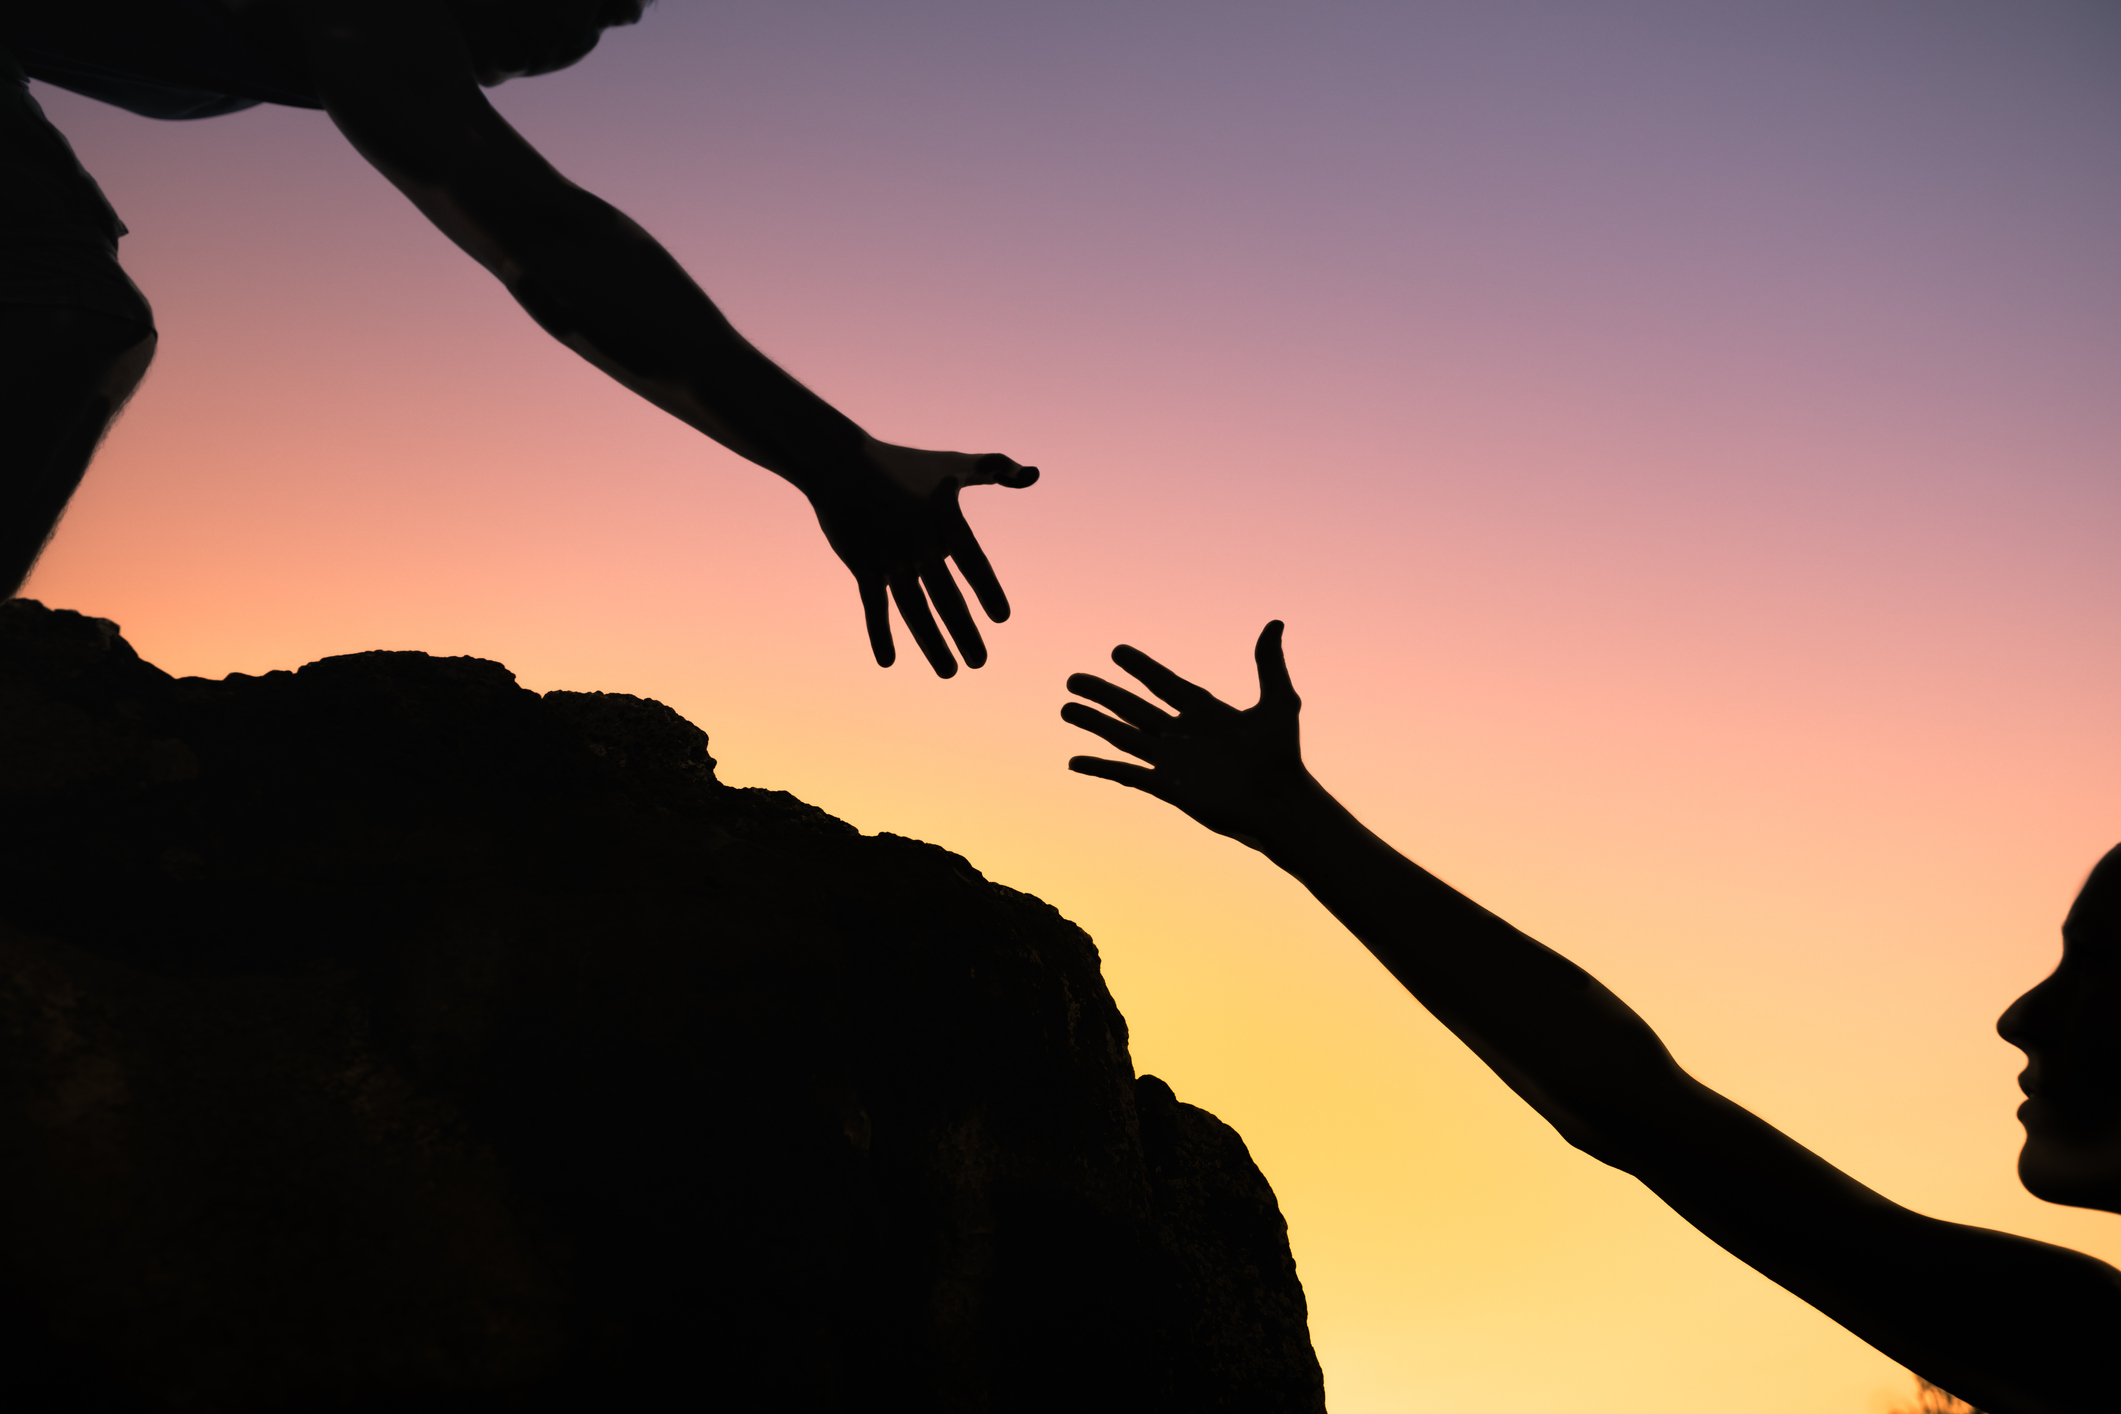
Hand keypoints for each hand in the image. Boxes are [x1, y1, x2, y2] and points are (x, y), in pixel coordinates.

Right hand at [809, 440, 1037, 676]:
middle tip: (980, 663)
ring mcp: (889, 556)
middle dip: (964, 632)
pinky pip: (873, 605)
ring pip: (914, 608)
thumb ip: (995, 468)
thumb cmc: (902, 464)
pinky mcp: (862, 564)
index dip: (987, 589)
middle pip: (946, 596)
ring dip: (931, 643)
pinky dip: (879, 633)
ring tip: (950, 673)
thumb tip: (1034, 475)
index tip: (1002, 618)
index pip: (973, 561)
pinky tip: (887, 662)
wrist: (841, 462)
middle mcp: (919, 542)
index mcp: (944, 521)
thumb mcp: (952, 464)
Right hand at [1062, 621, 1312, 849]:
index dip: (1141, 668)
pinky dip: (1099, 767)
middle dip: (1102, 693)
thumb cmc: (1283, 757)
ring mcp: (1172, 762)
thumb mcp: (1280, 703)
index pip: (1163, 684)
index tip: (1117, 651)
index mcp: (1205, 711)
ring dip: (1093, 723)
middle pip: (1132, 708)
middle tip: (1072, 679)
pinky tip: (1074, 762)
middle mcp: (1182, 734)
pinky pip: (1126, 775)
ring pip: (1122, 737)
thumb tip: (1276, 623)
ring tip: (1065, 709)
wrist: (1279, 803)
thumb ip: (1270, 664)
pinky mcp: (1167, 787)